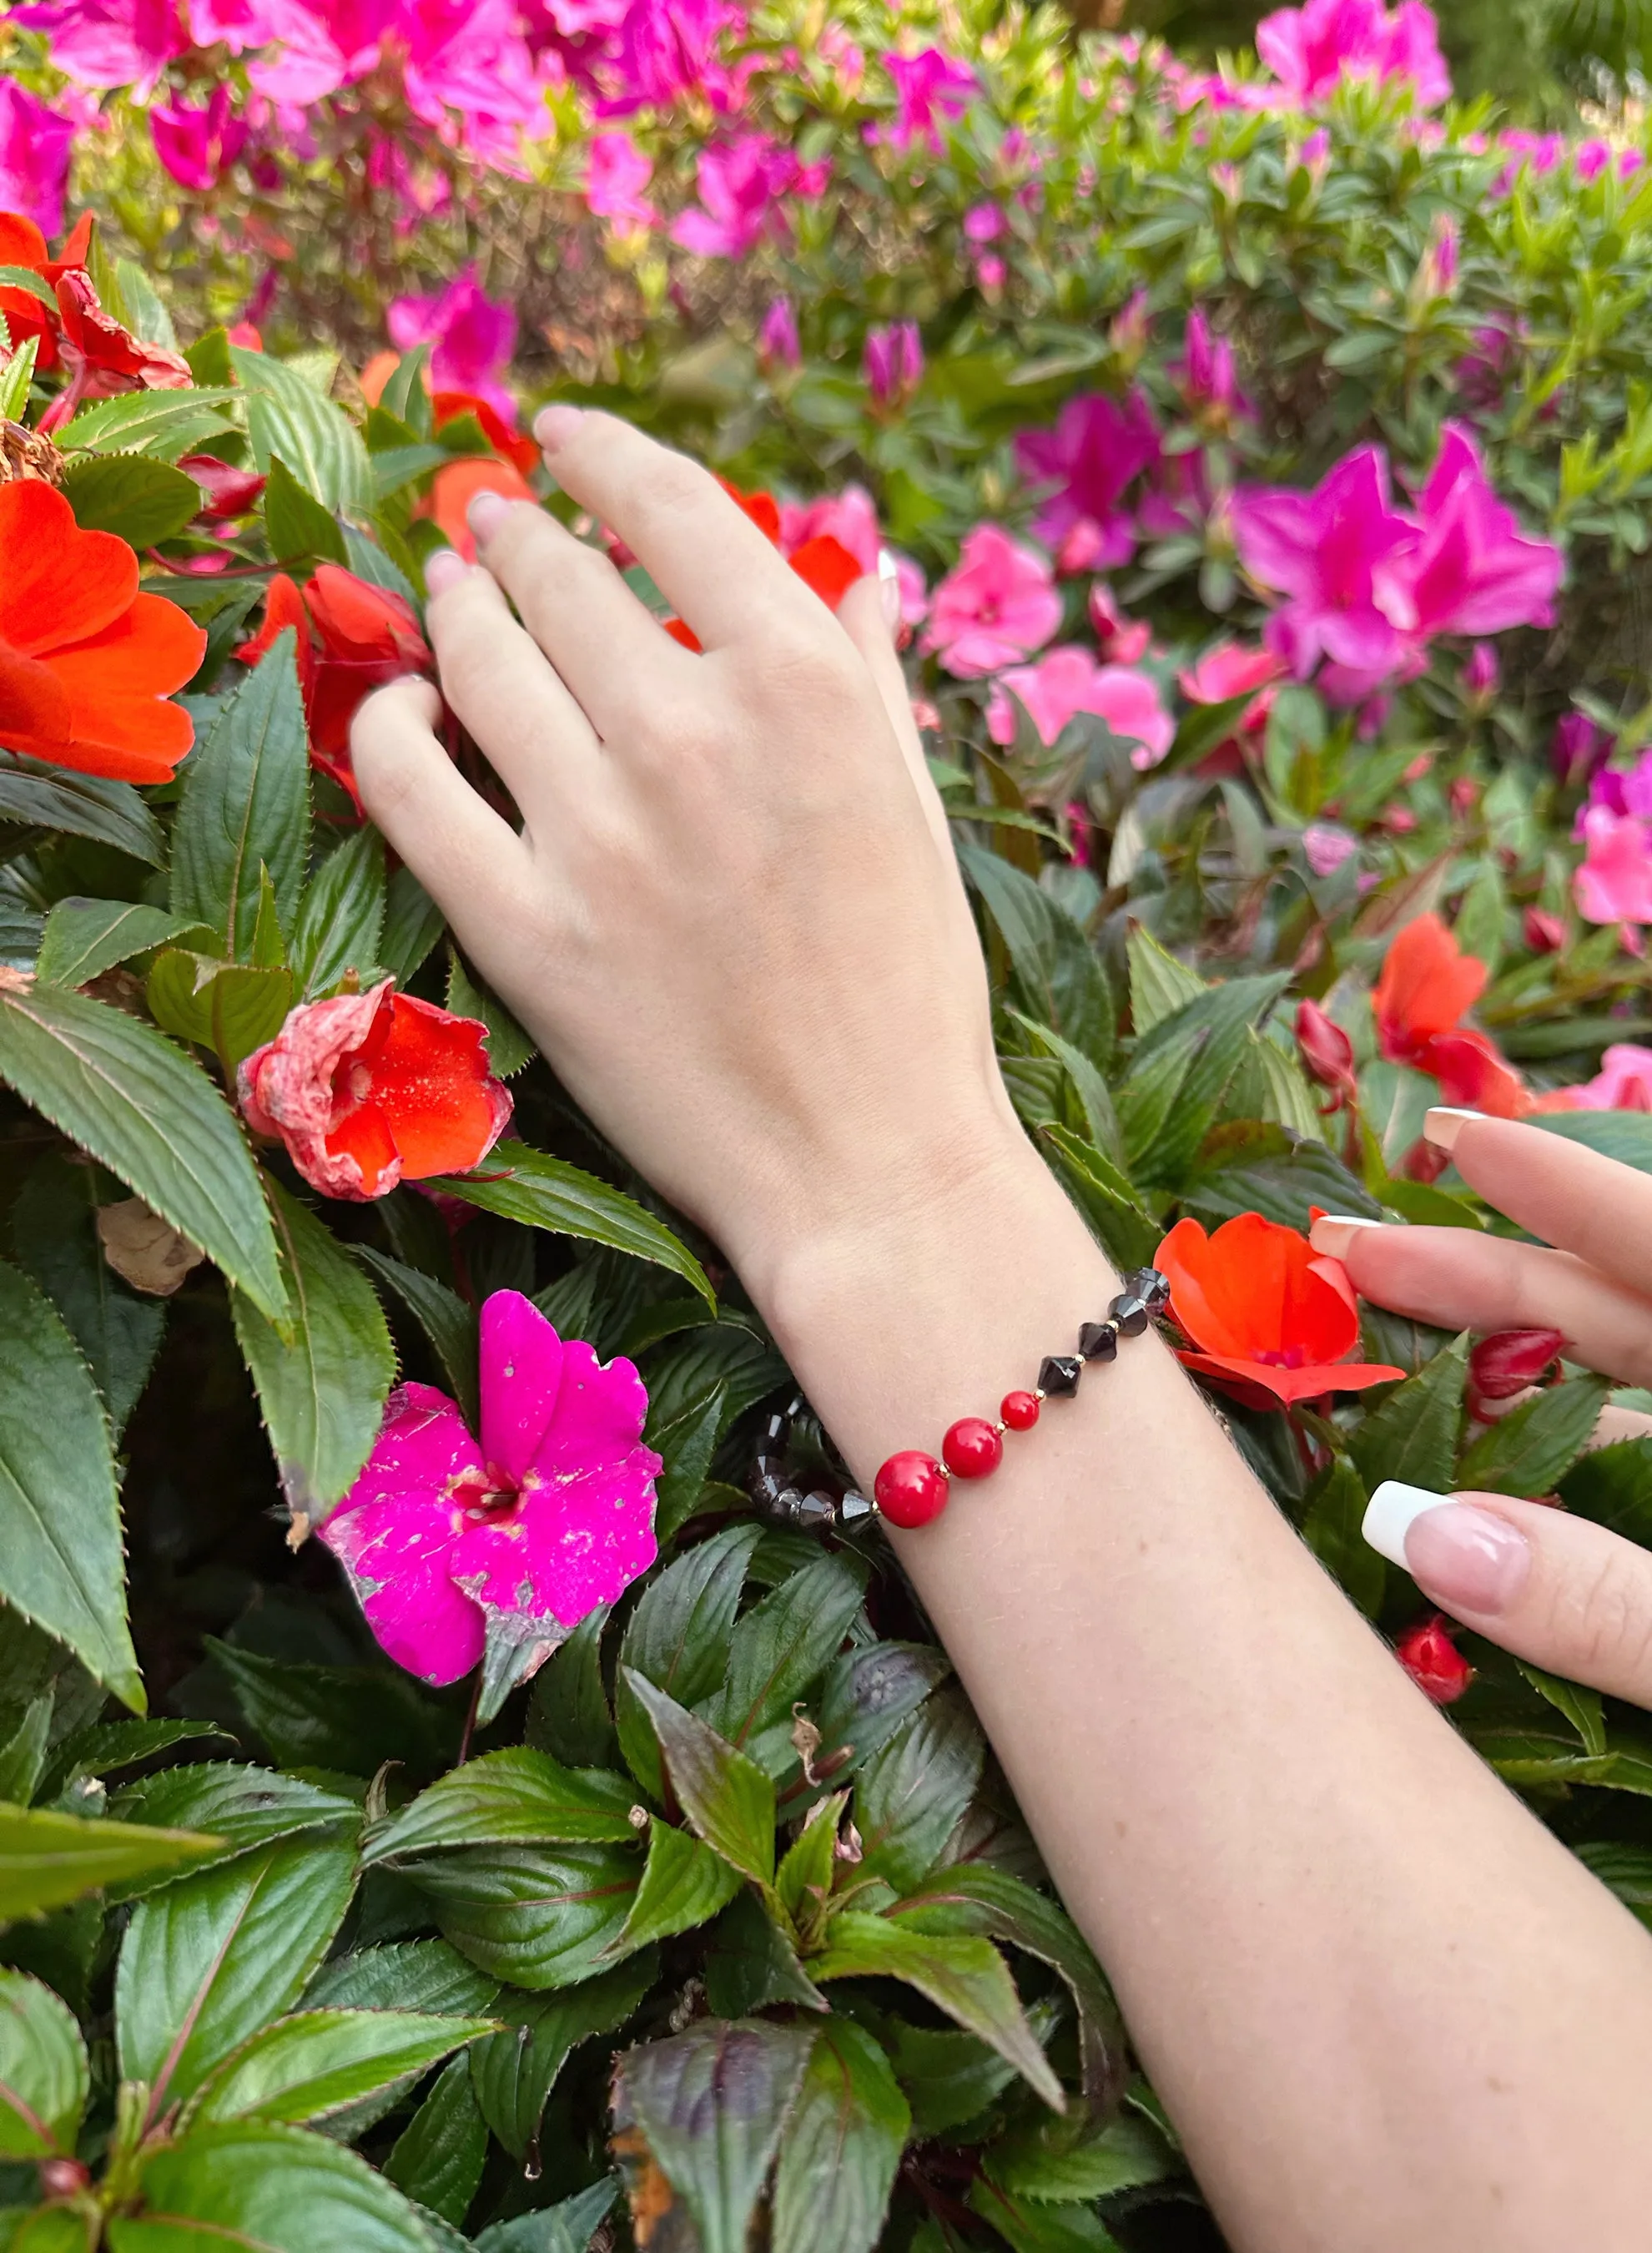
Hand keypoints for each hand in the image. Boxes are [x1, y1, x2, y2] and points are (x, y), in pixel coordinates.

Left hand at [351, 409, 1026, 1308]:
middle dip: (517, 530)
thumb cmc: (911, 990)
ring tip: (454, 595)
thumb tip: (848, 568)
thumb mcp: (911, 808)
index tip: (563, 435)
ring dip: (456, 606)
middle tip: (493, 522)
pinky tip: (411, 708)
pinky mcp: (520, 929)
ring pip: (478, 656)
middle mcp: (691, 735)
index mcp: (805, 687)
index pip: (670, 506)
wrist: (868, 1167)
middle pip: (557, 572)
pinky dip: (395, 724)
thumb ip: (866, 673)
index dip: (600, 450)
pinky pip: (409, 783)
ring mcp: (595, 833)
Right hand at [1311, 1110, 1651, 1704]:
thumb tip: (1417, 1535)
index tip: (1457, 1134)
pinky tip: (1462, 1496)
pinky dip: (1547, 1492)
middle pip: (1619, 1319)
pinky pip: (1627, 1510)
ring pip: (1614, 1418)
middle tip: (1343, 1255)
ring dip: (1495, 1392)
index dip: (1561, 1186)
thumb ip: (1607, 1606)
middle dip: (1481, 1281)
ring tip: (1369, 1361)